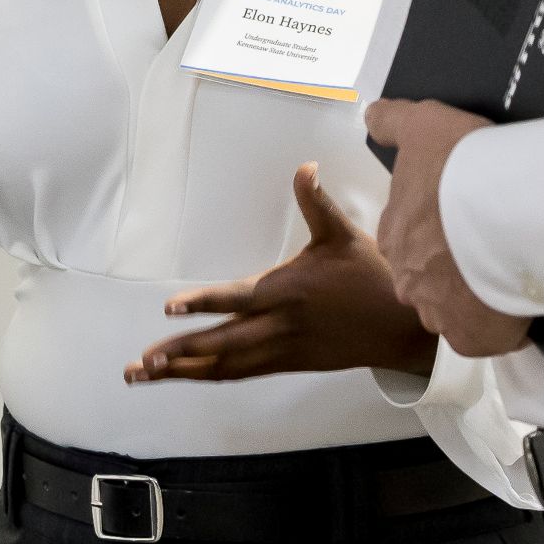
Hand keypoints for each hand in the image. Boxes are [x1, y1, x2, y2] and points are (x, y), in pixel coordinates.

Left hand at [126, 163, 437, 383]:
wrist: (402, 328)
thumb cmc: (372, 277)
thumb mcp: (345, 235)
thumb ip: (317, 203)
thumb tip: (305, 167)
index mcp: (288, 290)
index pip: (238, 298)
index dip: (204, 303)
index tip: (170, 307)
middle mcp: (280, 325)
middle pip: (222, 342)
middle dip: (180, 352)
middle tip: (141, 361)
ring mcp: (282, 349)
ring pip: (225, 364)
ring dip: (184, 371)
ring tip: (143, 373)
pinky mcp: (288, 364)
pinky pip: (241, 372)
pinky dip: (209, 374)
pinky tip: (183, 376)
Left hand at [365, 98, 533, 358]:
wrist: (507, 206)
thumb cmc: (463, 167)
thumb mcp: (423, 125)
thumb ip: (393, 122)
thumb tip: (371, 116)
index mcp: (397, 232)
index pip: (414, 238)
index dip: (442, 231)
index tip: (468, 221)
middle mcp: (408, 276)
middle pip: (430, 278)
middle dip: (455, 269)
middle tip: (492, 248)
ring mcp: (437, 310)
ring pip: (453, 310)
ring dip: (475, 299)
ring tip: (509, 274)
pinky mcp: (471, 337)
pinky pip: (483, 337)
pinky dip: (500, 327)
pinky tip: (519, 304)